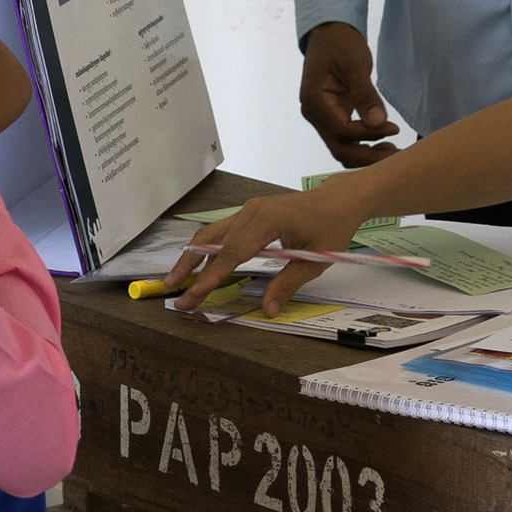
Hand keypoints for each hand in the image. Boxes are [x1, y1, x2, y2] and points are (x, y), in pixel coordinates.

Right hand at [157, 183, 363, 314]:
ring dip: (193, 256)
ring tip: (179, 280)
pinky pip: (223, 231)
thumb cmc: (331, 228)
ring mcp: (248, 209)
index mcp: (265, 221)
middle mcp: (250, 211)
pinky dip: (208, 249)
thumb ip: (286, 284)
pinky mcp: (249, 212)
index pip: (231, 254)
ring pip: (212, 233)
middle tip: (172, 289)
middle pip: (210, 239)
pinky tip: (201, 266)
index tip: (193, 297)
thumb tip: (267, 311)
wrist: (339, 200)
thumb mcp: (314, 262)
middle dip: (189, 265)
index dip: (210, 278)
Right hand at [300, 24, 402, 167]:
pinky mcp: (332, 117)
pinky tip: (384, 143)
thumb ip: (365, 95)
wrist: (329, 33)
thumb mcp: (354, 65)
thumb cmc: (339, 43)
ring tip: (394, 152)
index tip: (394, 128)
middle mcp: (314, 115)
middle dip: (369, 156)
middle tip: (398, 155)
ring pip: (342, 149)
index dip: (369, 133)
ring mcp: (322, 118)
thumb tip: (379, 121)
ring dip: (367, 156)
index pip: (342, 131)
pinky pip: (346, 140)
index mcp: (315, 101)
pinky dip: (364, 146)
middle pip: (340, 148)